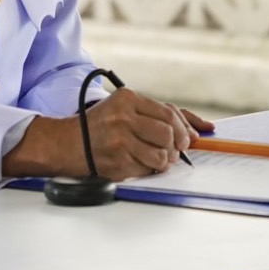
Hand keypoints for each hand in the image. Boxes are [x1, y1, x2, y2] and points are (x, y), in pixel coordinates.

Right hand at [3, 88, 213, 180]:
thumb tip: (199, 130)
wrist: (68, 143)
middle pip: (168, 135)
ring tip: (157, 158)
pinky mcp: (117, 163)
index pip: (168, 114)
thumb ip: (160, 114)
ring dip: (165, 161)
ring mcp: (119, 142)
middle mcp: (123, 118)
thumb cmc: (102, 124)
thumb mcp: (126, 108)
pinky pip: (147, 170)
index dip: (184, 130)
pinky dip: (149, 170)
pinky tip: (138, 163)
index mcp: (127, 99)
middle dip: (176, 147)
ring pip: (161, 156)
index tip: (187, 139)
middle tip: (174, 151)